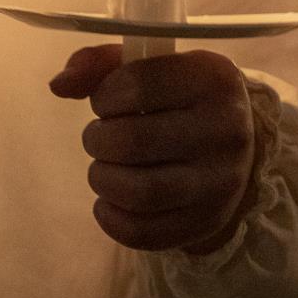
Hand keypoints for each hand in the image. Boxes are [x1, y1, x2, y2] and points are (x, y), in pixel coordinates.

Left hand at [50, 45, 257, 253]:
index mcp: (213, 79)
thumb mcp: (155, 68)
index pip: (138, 85)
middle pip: (132, 141)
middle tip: (100, 137)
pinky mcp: (207, 221)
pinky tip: (109, 201)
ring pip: (138, 192)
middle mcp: (225, 130)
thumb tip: (59, 84)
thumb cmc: (183, 100)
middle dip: (97, 140)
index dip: (105, 95)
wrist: (238, 149)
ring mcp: (220, 182)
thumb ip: (102, 64)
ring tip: (103, 168)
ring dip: (102, 179)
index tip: (106, 102)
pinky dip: (112, 219)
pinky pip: (143, 232)